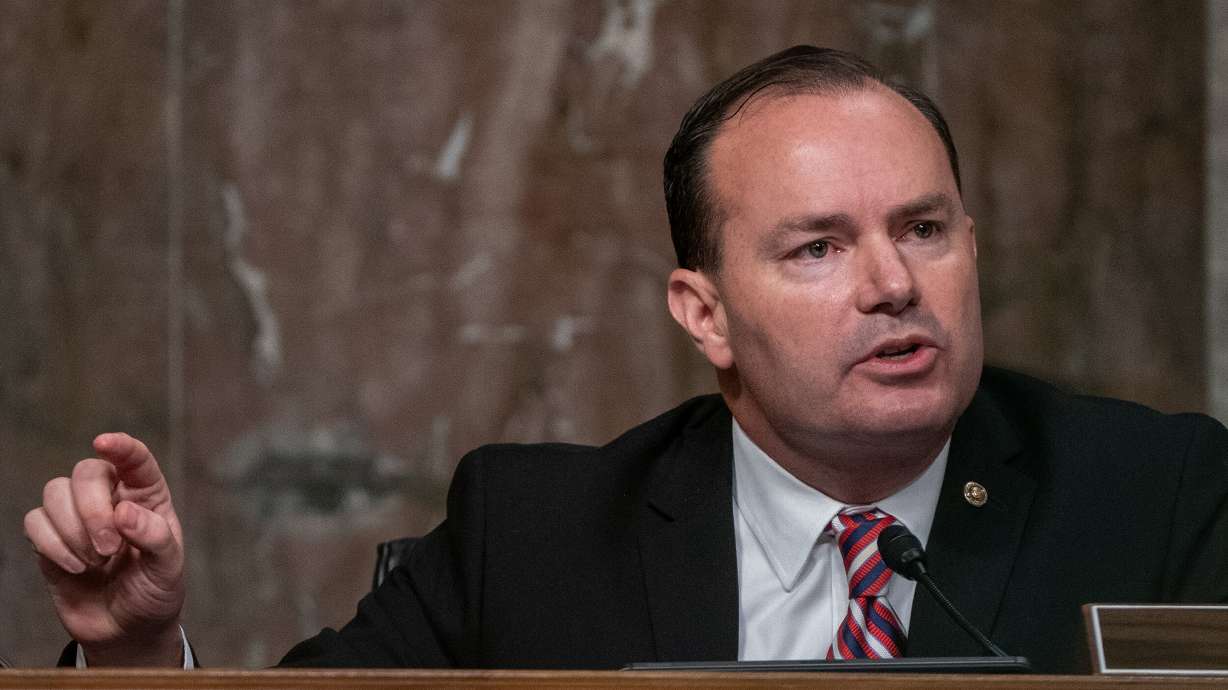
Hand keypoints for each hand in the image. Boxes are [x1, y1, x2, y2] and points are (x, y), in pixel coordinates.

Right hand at [24, 433, 184, 665]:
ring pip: (54, 492)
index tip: (104, 443)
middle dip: (91, 509)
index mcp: (147, 496)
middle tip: (109, 549)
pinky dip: (51, 544)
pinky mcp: (50, 540)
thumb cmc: (155, 590)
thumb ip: (155, 537)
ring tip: (95, 562)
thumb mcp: (168, 568)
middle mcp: (111, 498)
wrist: (127, 629)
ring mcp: (77, 517)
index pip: (134, 459)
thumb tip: (124, 512)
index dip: (120, 446)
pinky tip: (76, 568)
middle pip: (85, 472)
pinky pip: (34, 521)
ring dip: (71, 529)